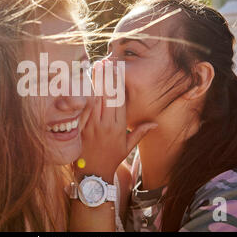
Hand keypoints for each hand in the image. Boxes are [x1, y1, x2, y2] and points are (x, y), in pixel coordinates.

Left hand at [75, 60, 157, 182]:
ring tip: (95, 67)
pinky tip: (83, 83)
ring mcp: (92, 125)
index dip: (119, 84)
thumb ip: (140, 132)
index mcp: (119, 127)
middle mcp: (107, 124)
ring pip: (96, 99)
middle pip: (108, 96)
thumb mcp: (128, 147)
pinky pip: (84, 109)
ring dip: (95, 82)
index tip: (118, 71)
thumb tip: (155, 123)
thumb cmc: (111, 159)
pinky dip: (84, 95)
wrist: (93, 174)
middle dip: (106, 78)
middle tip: (105, 62)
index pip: (120, 101)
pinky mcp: (81, 128)